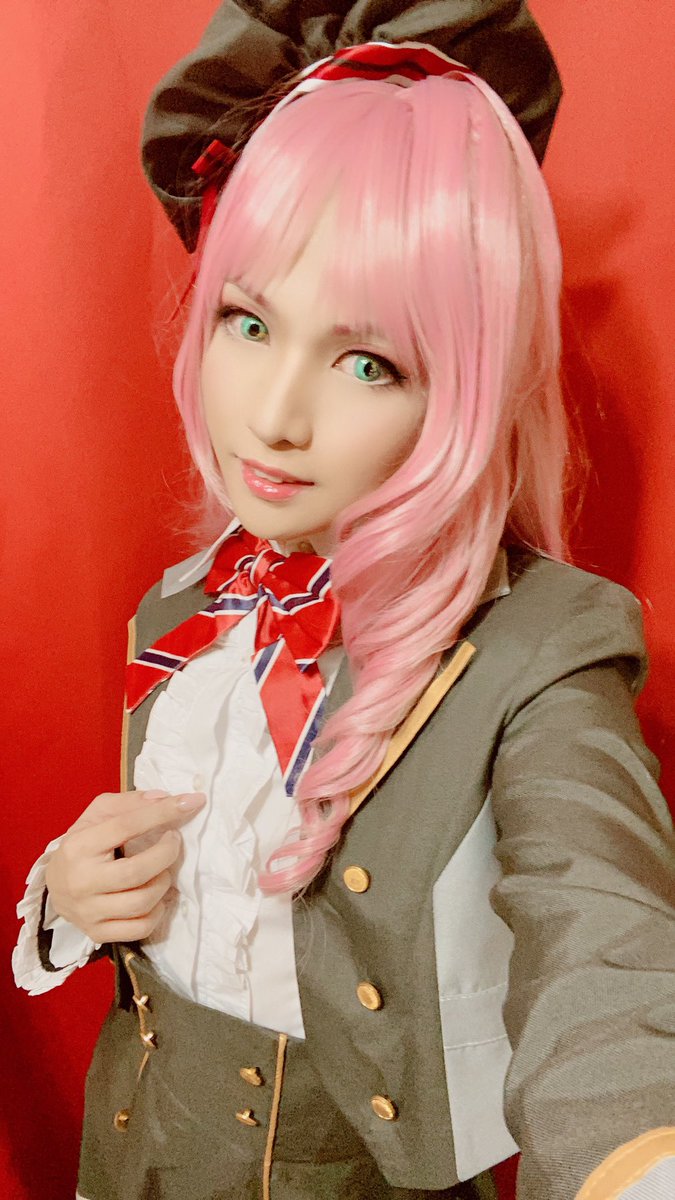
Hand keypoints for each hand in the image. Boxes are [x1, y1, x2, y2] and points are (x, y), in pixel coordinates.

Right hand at [44, 789, 205, 942]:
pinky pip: (139, 928)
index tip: (190, 802)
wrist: (55, 884)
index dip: (162, 813)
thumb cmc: (84, 845)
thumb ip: (129, 803)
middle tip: (174, 841)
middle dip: (166, 853)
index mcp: (79, 846)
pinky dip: (157, 912)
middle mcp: (81, 881)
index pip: (126, 826)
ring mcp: (88, 911)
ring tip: (164, 870)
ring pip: (141, 902)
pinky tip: (157, 897)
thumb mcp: (98, 815)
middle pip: (137, 871)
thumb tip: (165, 799)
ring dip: (163, 882)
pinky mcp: (97, 932)